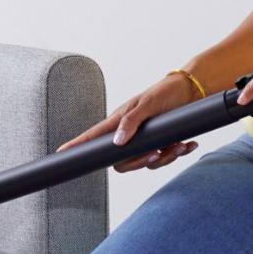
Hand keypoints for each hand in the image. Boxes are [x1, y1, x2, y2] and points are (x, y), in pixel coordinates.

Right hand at [57, 73, 200, 172]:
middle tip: (157, 153)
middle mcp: (130, 134)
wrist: (191, 90)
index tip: (61, 153)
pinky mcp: (162, 144)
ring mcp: (146, 141)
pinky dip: (179, 153)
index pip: (94, 137)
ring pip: (148, 163)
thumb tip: (117, 143)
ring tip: (179, 145)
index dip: (78, 146)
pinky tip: (189, 145)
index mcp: (120, 121)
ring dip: (166, 158)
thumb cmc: (165, 92)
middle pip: (123, 162)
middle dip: (142, 162)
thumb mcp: (147, 104)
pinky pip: (166, 158)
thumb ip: (131, 122)